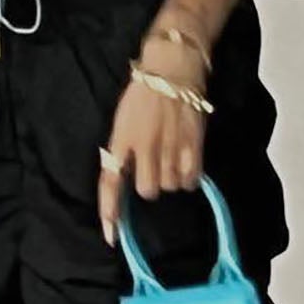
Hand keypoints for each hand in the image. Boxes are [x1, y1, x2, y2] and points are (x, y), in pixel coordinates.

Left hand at [97, 35, 209, 247]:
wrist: (173, 67)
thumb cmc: (144, 91)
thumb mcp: (123, 119)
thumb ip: (123, 149)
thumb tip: (124, 177)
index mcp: (121, 139)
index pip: (111, 183)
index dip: (110, 212)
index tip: (112, 236)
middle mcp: (145, 147)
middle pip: (147, 190)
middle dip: (151, 183)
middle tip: (154, 164)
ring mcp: (171, 146)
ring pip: (170, 186)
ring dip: (171, 177)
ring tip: (172, 153)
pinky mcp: (193, 144)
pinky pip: (191, 179)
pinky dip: (189, 175)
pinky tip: (186, 159)